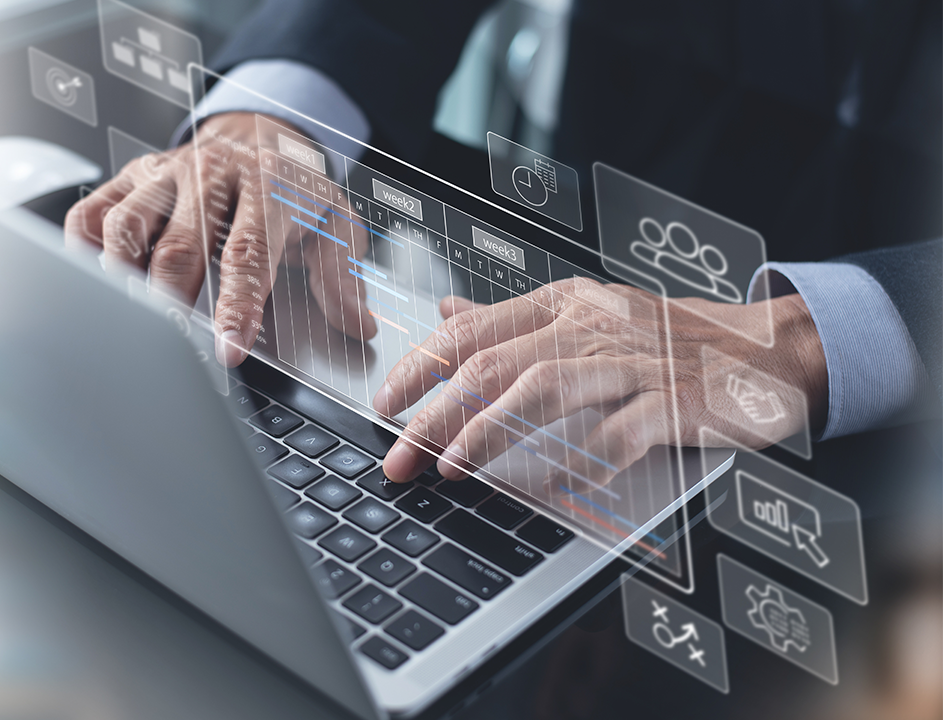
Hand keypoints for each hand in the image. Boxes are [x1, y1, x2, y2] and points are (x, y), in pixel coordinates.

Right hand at [65, 112, 375, 364]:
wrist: (260, 133)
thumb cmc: (292, 191)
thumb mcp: (333, 223)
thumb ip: (342, 274)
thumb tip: (357, 324)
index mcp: (266, 186)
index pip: (247, 254)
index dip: (236, 307)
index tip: (227, 350)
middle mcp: (210, 175)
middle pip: (179, 247)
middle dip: (170, 303)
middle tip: (168, 350)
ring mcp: (164, 174)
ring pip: (126, 228)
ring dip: (123, 280)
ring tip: (127, 324)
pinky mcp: (129, 177)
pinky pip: (91, 213)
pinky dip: (82, 250)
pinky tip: (94, 283)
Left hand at [372, 278, 826, 488]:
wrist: (765, 349)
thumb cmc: (665, 337)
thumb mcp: (583, 314)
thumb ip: (511, 319)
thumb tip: (444, 310)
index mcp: (562, 304)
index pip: (471, 330)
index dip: (420, 367)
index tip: (385, 406)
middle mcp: (591, 326)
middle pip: (495, 365)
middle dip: (436, 414)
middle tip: (400, 457)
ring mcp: (633, 362)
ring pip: (544, 390)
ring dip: (490, 432)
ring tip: (452, 468)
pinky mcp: (675, 402)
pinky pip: (618, 432)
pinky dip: (580, 460)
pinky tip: (549, 485)